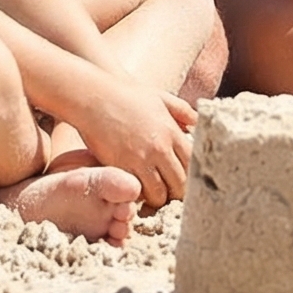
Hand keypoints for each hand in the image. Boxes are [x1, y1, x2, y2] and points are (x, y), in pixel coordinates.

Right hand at [67, 73, 193, 207]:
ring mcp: (140, 158)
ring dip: (158, 198)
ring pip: (159, 193)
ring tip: (153, 196)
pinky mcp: (121, 166)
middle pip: (180, 184)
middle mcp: (160, 148)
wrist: (94, 96)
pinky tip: (136, 190)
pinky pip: (136, 191)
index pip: (193, 165)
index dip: (192, 177)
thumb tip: (197, 123)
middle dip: (177, 193)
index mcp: (172, 132)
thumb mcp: (160, 97)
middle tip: (171, 195)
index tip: (187, 180)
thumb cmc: (126, 94)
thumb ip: (182, 110)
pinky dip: (138, 195)